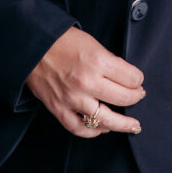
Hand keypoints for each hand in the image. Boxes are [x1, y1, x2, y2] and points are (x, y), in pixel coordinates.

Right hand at [25, 26, 145, 137]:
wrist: (32, 45)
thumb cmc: (62, 40)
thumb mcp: (92, 43)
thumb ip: (109, 61)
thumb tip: (126, 77)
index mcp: (97, 61)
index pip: (131, 78)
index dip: (138, 79)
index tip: (138, 79)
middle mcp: (86, 82)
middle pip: (123, 98)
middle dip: (135, 97)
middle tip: (138, 96)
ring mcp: (72, 98)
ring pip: (105, 120)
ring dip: (123, 124)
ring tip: (133, 126)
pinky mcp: (59, 109)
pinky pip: (80, 128)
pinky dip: (93, 132)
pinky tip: (103, 129)